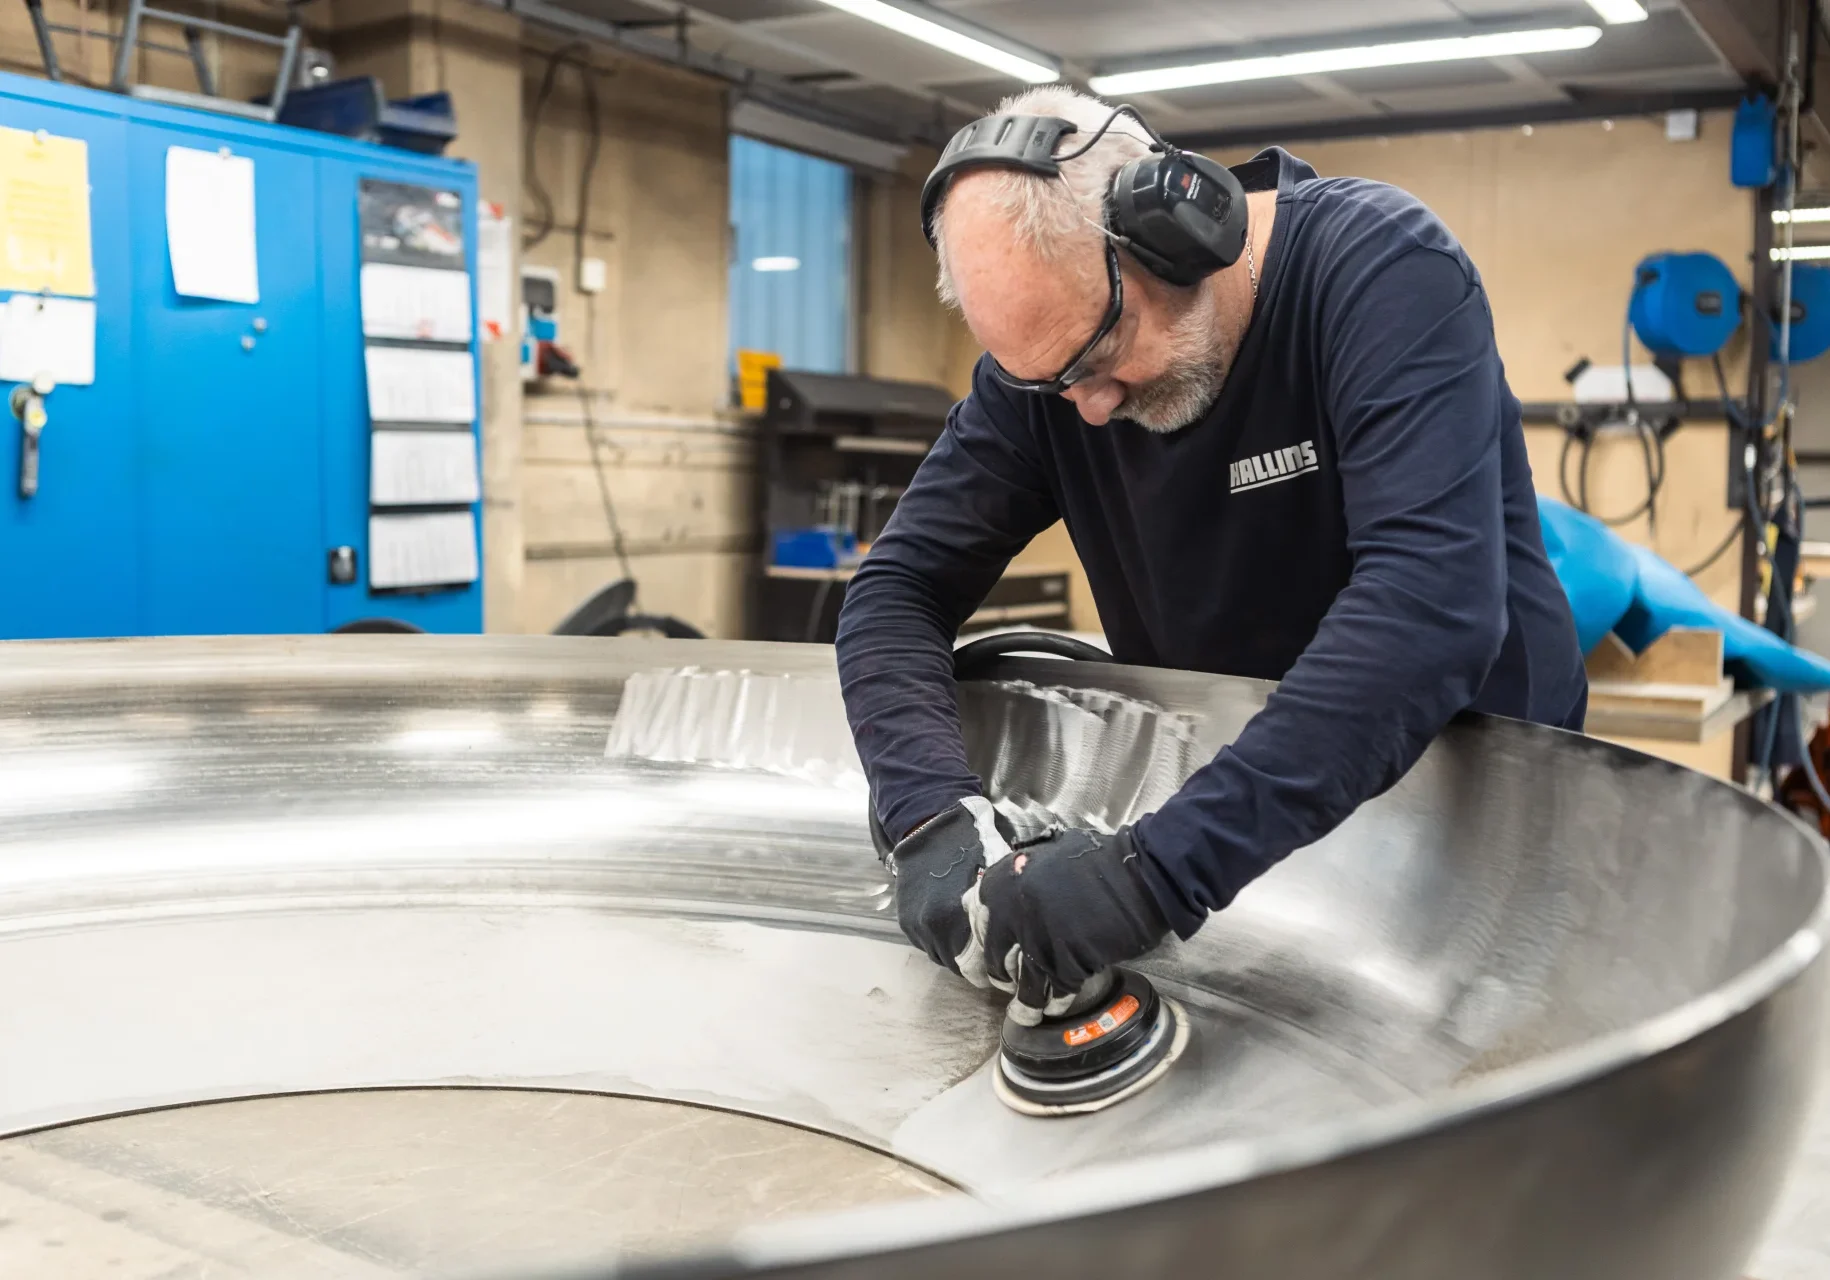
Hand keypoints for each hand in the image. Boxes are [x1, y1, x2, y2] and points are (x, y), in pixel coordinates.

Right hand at [879, 796, 1012, 987]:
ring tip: (969, 940)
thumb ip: (1000, 909)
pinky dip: (937, 941)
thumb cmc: (973, 848)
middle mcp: (936, 927)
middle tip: (989, 956)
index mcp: (961, 917)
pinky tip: (950, 926)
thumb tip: (1021, 934)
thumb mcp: (996, 876)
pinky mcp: (906, 922)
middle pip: (959, 966)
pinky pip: (925, 945)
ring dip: (954, 953)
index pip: (980, 965)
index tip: (1003, 967)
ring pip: (940, 957)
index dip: (993, 967)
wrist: (930, 828)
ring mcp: (918, 926)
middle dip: (974, 963)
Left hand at [979, 826, 1170, 1014]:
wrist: (1139, 873)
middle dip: (998, 976)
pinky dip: (1056, 1001)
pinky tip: (1057, 1007)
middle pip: (994, 957)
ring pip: (1023, 982)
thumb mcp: (1045, 857)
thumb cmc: (1098, 860)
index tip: (982, 961)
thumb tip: (999, 903)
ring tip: (1027, 1014)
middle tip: (1004, 985)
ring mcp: (1037, 938)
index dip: (978, 946)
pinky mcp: (1065, 962)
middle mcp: (1011, 911)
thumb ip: (1018, 880)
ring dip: (1025, 1003)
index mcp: (1003, 882)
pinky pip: (1054, 990)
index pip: (975, 923)